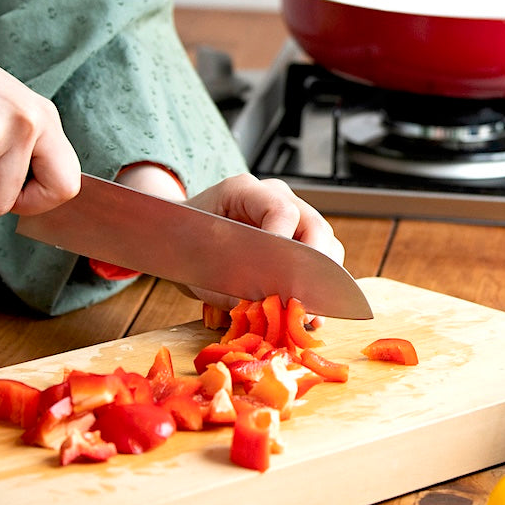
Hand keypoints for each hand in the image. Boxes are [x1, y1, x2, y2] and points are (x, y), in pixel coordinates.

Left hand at [182, 173, 345, 315]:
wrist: (180, 238)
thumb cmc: (186, 245)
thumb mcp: (198, 267)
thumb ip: (228, 288)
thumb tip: (263, 309)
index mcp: (244, 190)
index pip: (281, 211)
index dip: (286, 244)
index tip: (280, 277)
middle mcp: (274, 196)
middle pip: (314, 226)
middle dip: (312, 268)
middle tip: (302, 300)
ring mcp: (291, 213)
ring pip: (325, 242)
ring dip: (319, 278)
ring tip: (307, 310)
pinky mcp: (297, 235)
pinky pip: (320, 256)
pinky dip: (317, 284)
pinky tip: (311, 313)